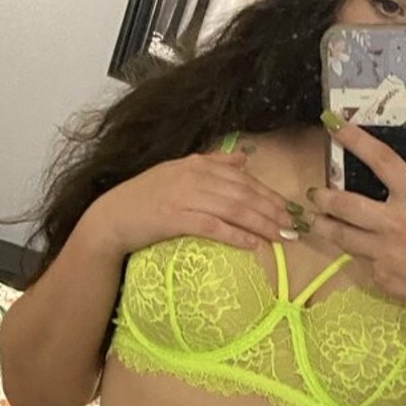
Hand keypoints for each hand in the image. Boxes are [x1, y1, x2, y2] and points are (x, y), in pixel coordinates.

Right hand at [89, 150, 295, 258]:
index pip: (243, 179)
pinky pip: (214, 227)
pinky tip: (253, 245)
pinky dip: (236, 235)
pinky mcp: (176, 218)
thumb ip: (212, 164)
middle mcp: (195, 176)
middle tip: (294, 226)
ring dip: (261, 224)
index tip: (289, 209)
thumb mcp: (179, 173)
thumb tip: (243, 159)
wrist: (112, 218)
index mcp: (198, 164)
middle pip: (244, 194)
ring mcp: (185, 196)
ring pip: (234, 209)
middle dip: (272, 210)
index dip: (270, 194)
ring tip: (281, 237)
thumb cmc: (145, 198)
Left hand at [308, 118, 405, 325]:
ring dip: (324, 226)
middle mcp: (398, 223)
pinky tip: (360, 248)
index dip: (356, 139)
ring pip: (342, 235)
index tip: (335, 124)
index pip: (382, 160)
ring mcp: (386, 251)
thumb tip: (397, 174)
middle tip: (314, 193)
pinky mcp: (379, 274)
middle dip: (325, 197)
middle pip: (348, 204)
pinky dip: (357, 251)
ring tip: (315, 220)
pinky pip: (359, 257)